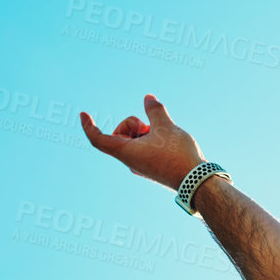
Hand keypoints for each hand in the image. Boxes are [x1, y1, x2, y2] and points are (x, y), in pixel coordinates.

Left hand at [80, 95, 204, 190]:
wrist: (196, 181)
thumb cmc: (177, 155)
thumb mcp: (165, 127)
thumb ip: (154, 110)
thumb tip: (148, 98)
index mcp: (126, 153)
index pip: (98, 139)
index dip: (89, 126)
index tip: (83, 114)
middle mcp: (130, 161)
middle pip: (118, 134)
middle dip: (133, 125)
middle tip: (150, 128)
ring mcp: (140, 165)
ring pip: (133, 140)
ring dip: (144, 132)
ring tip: (163, 137)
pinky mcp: (151, 167)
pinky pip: (143, 148)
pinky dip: (151, 139)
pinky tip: (166, 140)